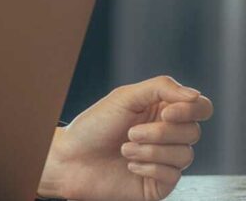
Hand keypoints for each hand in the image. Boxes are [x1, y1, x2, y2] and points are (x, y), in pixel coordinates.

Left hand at [39, 75, 213, 200]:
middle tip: (130, 133)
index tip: (166, 113)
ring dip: (150, 150)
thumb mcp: (125, 97)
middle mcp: (168, 135)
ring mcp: (166, 160)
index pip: (200, 107)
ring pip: (185, 154)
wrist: (71, 159)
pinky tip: (129, 165)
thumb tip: (195, 96)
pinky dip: (148, 167)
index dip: (191, 110)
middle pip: (193, 131)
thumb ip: (161, 88)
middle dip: (160, 132)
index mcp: (162, 111)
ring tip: (124, 148)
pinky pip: (173, 175)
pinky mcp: (160, 183)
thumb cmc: (94, 126)